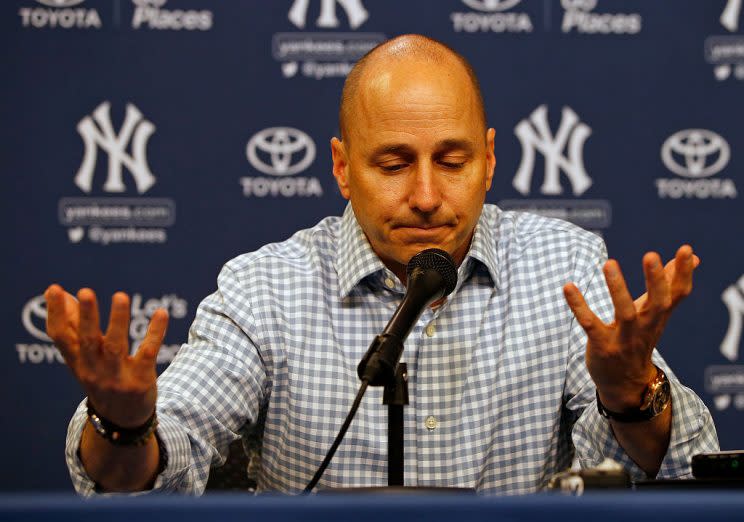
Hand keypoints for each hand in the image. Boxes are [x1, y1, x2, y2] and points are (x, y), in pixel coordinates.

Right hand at [45, 284, 167, 427]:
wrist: (122, 421)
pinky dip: (155, 333)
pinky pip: (148, 353)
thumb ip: (74, 325)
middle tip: (85, 291)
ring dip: (118, 321)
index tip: (54, 289)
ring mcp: (117, 377)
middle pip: (87, 341)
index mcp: (77, 362)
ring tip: (120, 296)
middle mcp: (93, 370)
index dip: (55, 314)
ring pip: (115, 347)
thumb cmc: (101, 378)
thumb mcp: (83, 357)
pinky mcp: (141, 380)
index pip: (60, 338)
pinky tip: (161, 313)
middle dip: (86, 317)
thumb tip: (60, 292)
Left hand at [563, 245, 698, 409]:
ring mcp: (624, 338)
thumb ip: (670, 285)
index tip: (687, 249)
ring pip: (625, 313)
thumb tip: (694, 257)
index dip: (684, 273)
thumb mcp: (656, 313)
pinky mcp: (602, 346)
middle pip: (657, 303)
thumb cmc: (639, 339)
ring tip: (609, 263)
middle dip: (656, 280)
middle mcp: (646, 327)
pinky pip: (590, 324)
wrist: (626, 384)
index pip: (677, 294)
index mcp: (659, 316)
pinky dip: (579, 306)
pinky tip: (568, 286)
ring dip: (617, 288)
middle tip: (651, 255)